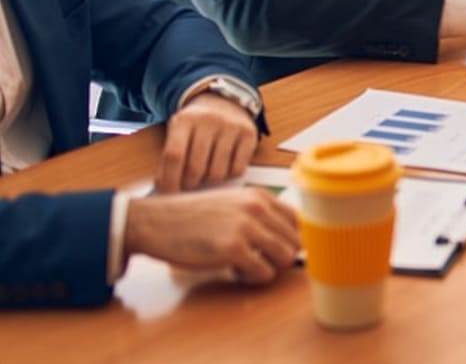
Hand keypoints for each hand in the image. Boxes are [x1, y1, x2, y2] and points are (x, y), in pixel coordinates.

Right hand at [125, 187, 299, 284]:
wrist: (156, 222)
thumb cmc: (190, 216)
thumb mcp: (231, 203)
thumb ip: (258, 214)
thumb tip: (285, 237)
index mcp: (259, 196)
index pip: (299, 220)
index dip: (292, 239)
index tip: (279, 249)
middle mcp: (258, 209)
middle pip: (296, 241)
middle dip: (281, 256)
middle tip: (260, 260)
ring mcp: (247, 228)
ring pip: (286, 257)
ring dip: (270, 268)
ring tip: (248, 266)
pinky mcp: (233, 250)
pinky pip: (264, 273)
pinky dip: (253, 278)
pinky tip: (236, 271)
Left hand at [156, 93, 260, 192]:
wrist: (224, 103)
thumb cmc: (196, 126)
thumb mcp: (178, 132)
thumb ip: (171, 157)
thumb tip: (165, 188)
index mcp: (184, 120)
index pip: (174, 156)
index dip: (169, 179)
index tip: (168, 193)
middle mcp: (209, 120)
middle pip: (195, 167)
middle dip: (189, 184)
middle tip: (188, 184)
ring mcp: (231, 126)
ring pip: (217, 173)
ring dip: (210, 181)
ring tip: (206, 173)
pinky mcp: (249, 134)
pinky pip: (237, 169)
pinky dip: (229, 175)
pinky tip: (224, 166)